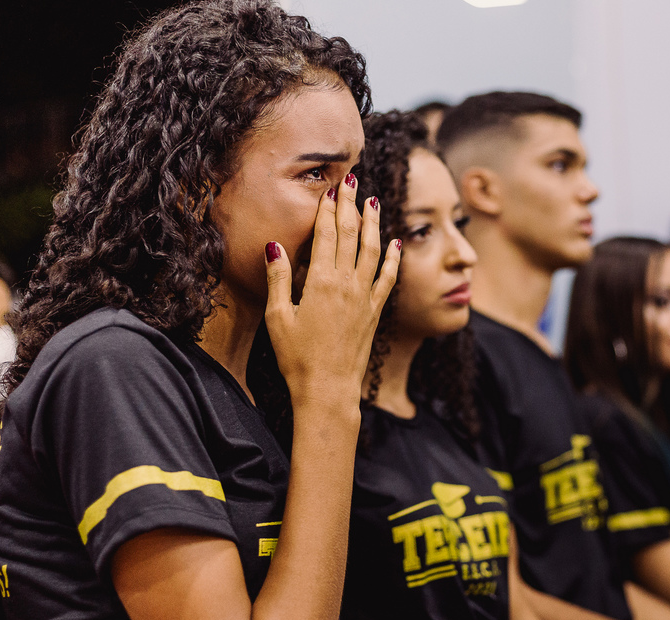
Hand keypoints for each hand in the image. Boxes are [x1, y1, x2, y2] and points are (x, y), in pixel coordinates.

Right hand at [264, 178, 400, 412]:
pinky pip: (387, 278)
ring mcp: (364, 298)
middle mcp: (347, 285)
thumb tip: (274, 245)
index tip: (331, 189)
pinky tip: (396, 243)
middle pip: (351, 235)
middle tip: (353, 180)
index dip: (329, 209)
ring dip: (374, 224)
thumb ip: (278, 279)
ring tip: (375, 202)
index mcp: (320, 282)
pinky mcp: (375, 312)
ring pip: (373, 251)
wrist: (328, 389)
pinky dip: (392, 258)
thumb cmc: (297, 357)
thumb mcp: (277, 317)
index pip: (327, 235)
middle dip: (352, 205)